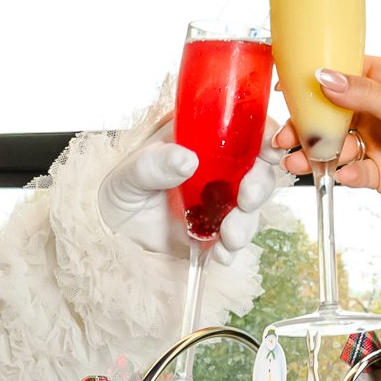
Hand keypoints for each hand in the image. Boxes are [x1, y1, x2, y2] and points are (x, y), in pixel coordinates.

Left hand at [99, 115, 285, 262]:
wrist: (110, 232)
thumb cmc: (119, 189)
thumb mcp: (130, 171)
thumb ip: (155, 163)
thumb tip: (188, 160)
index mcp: (200, 137)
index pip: (243, 127)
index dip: (265, 135)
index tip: (269, 150)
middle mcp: (216, 166)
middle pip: (258, 169)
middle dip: (260, 186)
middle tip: (246, 200)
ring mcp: (219, 198)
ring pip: (251, 206)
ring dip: (247, 222)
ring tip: (228, 237)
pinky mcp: (216, 229)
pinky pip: (235, 237)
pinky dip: (233, 248)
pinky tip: (220, 254)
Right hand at [270, 56, 380, 213]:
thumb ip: (360, 94)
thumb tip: (322, 77)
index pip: (343, 74)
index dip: (314, 79)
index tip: (286, 87)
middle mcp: (378, 110)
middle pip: (332, 114)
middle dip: (307, 126)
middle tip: (283, 137)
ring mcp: (376, 141)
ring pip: (336, 145)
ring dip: (316, 154)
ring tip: (296, 163)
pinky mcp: (379, 171)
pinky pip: (352, 171)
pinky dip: (342, 174)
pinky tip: (338, 176)